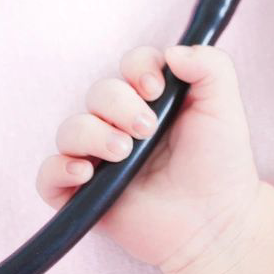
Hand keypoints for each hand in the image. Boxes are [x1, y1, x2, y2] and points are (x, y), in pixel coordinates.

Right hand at [36, 44, 260, 273]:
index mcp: (153, 100)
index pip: (130, 65)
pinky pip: (48, 175)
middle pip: (99, 93)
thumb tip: (172, 51)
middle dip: (119, 105)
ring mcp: (100, 159)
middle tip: (147, 129)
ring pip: (71, 129)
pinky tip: (86, 172)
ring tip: (124, 153)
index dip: (138, 69)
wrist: (217, 222)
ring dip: (93, 134)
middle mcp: (122, 124)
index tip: (155, 88)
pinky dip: (59, 168)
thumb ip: (211, 66)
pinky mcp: (84, 195)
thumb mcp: (225, 106)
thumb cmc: (221, 164)